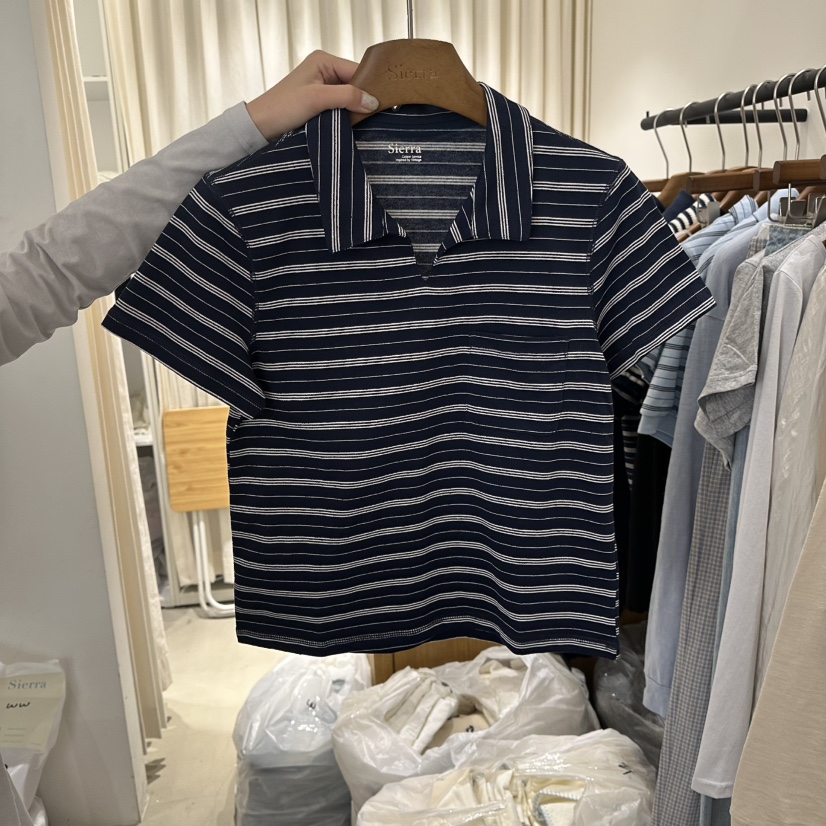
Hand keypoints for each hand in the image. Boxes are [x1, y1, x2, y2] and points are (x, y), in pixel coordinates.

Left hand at [245, 50, 377, 140]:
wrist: (261, 127)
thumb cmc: (281, 107)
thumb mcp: (317, 98)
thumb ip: (346, 97)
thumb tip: (373, 101)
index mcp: (323, 60)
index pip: (357, 70)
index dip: (370, 87)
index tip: (382, 103)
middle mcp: (324, 71)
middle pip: (355, 84)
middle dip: (363, 99)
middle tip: (375, 115)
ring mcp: (323, 88)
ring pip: (349, 98)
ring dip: (355, 110)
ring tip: (364, 121)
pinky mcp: (320, 104)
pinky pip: (342, 108)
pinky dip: (347, 117)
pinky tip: (352, 125)